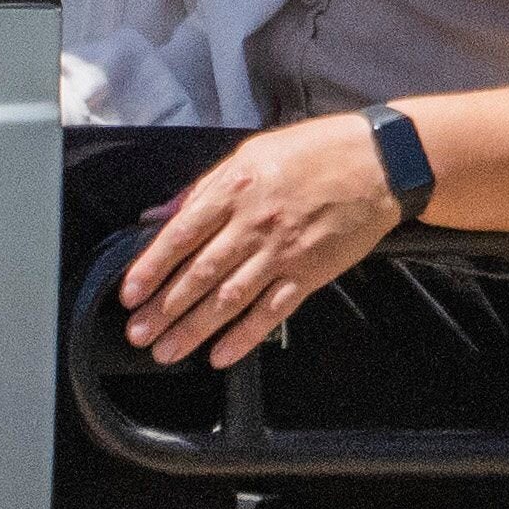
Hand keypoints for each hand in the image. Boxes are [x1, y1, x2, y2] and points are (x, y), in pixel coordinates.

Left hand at [114, 111, 412, 371]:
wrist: (378, 163)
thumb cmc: (315, 152)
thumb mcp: (252, 153)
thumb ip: (204, 188)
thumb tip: (161, 214)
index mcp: (235, 188)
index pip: (181, 234)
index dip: (151, 267)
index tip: (130, 294)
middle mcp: (254, 223)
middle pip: (199, 273)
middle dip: (164, 308)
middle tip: (138, 334)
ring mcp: (282, 252)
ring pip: (229, 298)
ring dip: (193, 329)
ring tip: (167, 351)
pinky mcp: (309, 274)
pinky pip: (270, 312)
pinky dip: (243, 337)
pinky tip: (219, 355)